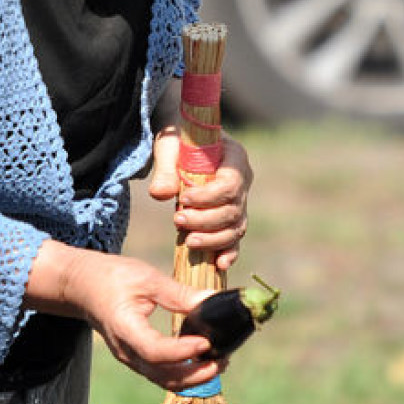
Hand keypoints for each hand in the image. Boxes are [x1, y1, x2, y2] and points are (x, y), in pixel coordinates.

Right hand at [26, 242, 220, 390]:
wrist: (83, 287)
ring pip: (163, 381)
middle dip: (195, 374)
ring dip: (192, 378)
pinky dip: (183, 374)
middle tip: (223, 360)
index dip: (182, 351)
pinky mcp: (135, 358)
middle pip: (162, 376)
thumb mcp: (146, 278)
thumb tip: (213, 301)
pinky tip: (202, 361)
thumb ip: (179, 293)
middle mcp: (126, 351)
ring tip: (219, 363)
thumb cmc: (112, 277)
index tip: (206, 343)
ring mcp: (129, 358)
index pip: (155, 350)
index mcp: (124, 328)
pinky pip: (160, 374)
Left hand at [148, 126, 252, 270]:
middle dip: (206, 220)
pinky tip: (218, 264)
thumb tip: (160, 194)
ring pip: (235, 228)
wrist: (181, 140)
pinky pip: (234, 238)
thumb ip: (166, 169)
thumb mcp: (169, 146)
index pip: (231, 184)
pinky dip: (228, 252)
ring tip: (188, 241)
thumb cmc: (177, 139)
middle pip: (233, 210)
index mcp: (235, 158)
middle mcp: (243, 181)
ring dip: (212, 239)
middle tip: (178, 220)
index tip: (183, 198)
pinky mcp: (229, 217)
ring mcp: (239, 202)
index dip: (209, 197)